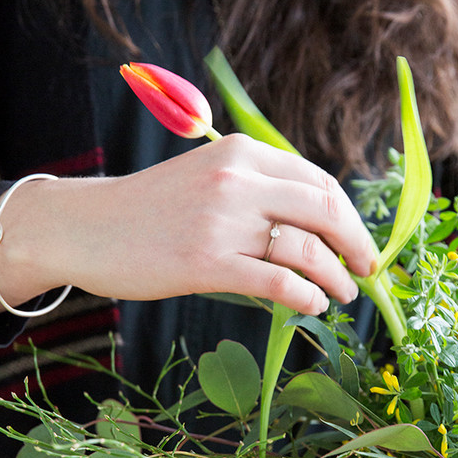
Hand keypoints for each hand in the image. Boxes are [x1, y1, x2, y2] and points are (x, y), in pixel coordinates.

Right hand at [0, 135, 375, 316]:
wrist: (88, 228)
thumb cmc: (154, 209)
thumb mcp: (209, 177)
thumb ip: (260, 189)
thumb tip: (321, 224)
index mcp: (243, 154)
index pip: (320, 182)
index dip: (350, 217)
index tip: (361, 243)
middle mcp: (238, 180)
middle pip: (325, 210)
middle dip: (357, 245)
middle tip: (368, 271)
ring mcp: (222, 221)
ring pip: (306, 249)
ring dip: (336, 277)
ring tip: (343, 295)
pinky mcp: (207, 263)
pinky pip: (278, 281)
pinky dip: (307, 295)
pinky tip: (313, 304)